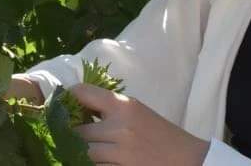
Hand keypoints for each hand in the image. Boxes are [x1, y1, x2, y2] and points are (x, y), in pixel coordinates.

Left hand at [71, 83, 209, 165]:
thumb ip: (110, 109)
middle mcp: (119, 127)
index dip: (67, 98)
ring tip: (79, 151)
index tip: (61, 105)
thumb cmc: (162, 135)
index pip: (83, 93)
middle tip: (66, 135)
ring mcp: (120, 152)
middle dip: (71, 134)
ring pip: (83, 153)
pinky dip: (93, 165)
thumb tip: (77, 108)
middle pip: (77, 130)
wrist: (189, 160)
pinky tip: (97, 161)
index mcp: (124, 106)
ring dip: (79, 153)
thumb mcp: (138, 113)